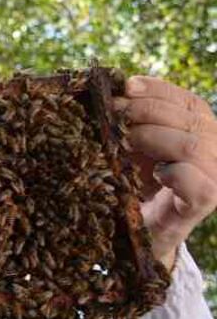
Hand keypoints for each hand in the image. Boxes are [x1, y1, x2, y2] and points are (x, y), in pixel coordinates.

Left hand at [115, 76, 216, 269]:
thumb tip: (113, 90)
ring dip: (152, 138)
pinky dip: (172, 173)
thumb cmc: (134, 185)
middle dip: (145, 112)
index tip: (126, 86)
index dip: (158, 90)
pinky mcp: (207, 201)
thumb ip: (131, 121)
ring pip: (191, 146)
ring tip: (123, 143)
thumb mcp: (131, 147)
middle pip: (189, 119)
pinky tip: (155, 174)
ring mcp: (216, 175)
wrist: (137, 232)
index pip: (187, 100)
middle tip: (112, 115)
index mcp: (202, 130)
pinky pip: (195, 180)